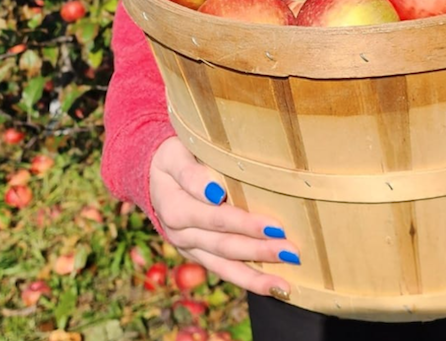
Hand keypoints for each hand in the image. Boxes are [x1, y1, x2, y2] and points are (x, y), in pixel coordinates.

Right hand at [149, 137, 298, 297]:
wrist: (153, 175)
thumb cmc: (172, 158)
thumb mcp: (174, 155)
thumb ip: (191, 173)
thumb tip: (213, 191)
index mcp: (174, 207)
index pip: (214, 217)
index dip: (244, 223)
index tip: (275, 226)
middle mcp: (180, 234)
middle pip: (224, 245)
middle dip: (259, 250)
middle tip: (292, 251)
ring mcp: (190, 249)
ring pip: (225, 266)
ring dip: (257, 276)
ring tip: (285, 284)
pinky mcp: (200, 256)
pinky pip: (225, 272)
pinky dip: (249, 281)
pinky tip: (275, 289)